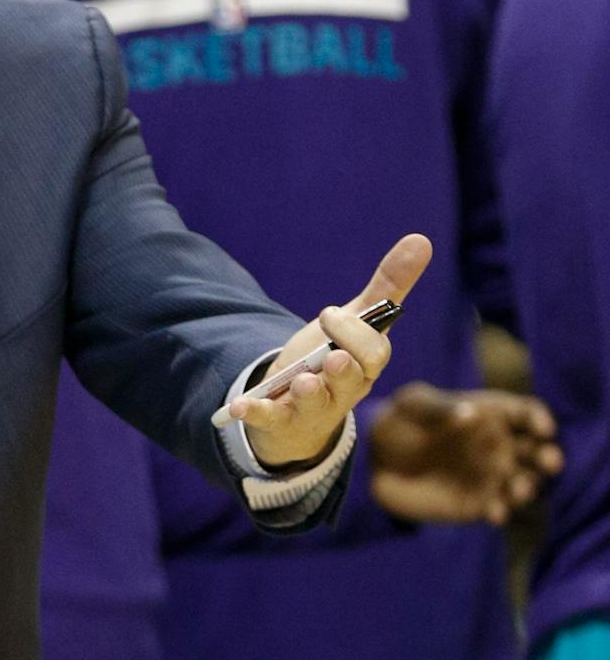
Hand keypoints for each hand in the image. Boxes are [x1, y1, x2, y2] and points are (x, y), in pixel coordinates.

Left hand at [228, 234, 431, 468]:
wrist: (301, 414)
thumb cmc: (334, 360)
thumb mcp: (357, 322)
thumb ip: (387, 285)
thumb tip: (422, 239)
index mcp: (364, 364)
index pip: (373, 352)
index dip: (353, 332)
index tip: (329, 313)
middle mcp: (343, 389)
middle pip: (350, 380)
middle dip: (344, 369)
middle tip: (334, 357)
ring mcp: (312, 408)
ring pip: (316, 403)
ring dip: (309, 392)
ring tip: (302, 382)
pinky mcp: (280, 420)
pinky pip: (269, 418)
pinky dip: (254, 411)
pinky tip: (238, 406)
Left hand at [370, 382, 561, 523]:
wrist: (376, 457)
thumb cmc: (400, 419)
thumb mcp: (413, 405)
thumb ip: (439, 408)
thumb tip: (472, 414)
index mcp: (490, 414)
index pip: (526, 414)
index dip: (538, 420)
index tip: (542, 428)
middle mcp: (498, 446)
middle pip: (537, 451)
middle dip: (548, 456)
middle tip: (549, 461)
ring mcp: (491, 476)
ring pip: (523, 482)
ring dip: (526, 487)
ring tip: (517, 490)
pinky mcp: (478, 503)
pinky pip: (498, 508)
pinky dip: (500, 511)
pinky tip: (493, 512)